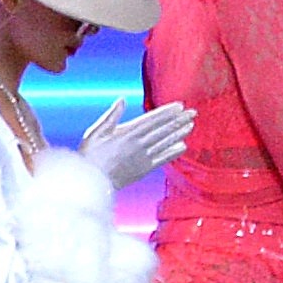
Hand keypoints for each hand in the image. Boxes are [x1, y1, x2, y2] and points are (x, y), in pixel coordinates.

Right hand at [80, 97, 196, 185]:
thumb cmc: (89, 156)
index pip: (153, 119)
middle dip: (179, 120)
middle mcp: (138, 144)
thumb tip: (122, 100)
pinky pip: (163, 159)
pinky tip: (182, 146)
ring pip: (166, 142)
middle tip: (193, 113)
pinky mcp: (144, 169)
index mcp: (127, 133)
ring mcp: (143, 157)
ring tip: (191, 126)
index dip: (168, 112)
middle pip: (163, 129)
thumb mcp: (95, 132)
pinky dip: (173, 152)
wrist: (90, 182)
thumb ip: (111, 116)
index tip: (180, 106)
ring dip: (179, 133)